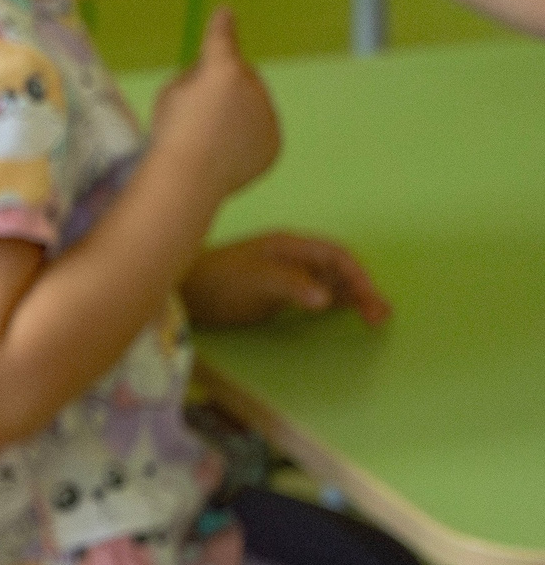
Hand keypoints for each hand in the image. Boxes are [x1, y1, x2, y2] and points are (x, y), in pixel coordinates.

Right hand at [150, 9, 280, 202]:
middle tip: (201, 112)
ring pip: (254, 106)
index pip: (221, 39)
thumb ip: (194, 78)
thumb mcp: (170, 94)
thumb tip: (209, 76)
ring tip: (211, 139)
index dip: (221, 26)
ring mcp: (268, 116)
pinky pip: (260, 132)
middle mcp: (254, 88)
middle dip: (227, 86)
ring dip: (239, 113)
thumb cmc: (171, 133)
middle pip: (241, 77)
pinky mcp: (273, 143)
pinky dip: (246, 138)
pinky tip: (223, 154)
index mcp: (223, 70)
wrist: (189, 178)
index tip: (226, 12)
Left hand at [183, 232, 391, 327]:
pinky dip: (338, 303)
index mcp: (290, 246)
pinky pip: (318, 294)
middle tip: (381, 315)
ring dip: (355, 298)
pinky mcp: (280, 294)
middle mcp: (294, 258)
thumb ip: (291, 285)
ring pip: (332, 283)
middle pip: (339, 270)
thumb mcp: (254, 281)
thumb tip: (327, 297)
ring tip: (377, 318)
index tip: (370, 298)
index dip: (357, 275)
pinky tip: (352, 313)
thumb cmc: (216, 280)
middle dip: (363, 289)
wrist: (183, 292)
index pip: (335, 256)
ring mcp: (288, 275)